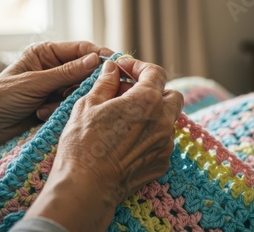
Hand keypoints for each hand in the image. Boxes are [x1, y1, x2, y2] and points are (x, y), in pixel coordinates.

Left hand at [0, 41, 112, 176]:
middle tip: (80, 92)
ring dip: (67, 100)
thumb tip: (95, 60)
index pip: (80, 49)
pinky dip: (61, 111)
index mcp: (45, 54)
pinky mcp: (55, 107)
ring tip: (45, 107)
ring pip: (79, 90)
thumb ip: (66, 73)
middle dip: (83, 83)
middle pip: (84, 71)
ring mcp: (55, 89)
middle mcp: (53, 69)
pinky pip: (71, 105)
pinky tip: (41, 114)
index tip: (115, 62)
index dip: (98, 55)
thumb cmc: (0, 98)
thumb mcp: (34, 82)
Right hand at [25, 58, 183, 231]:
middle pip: (171, 95)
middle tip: (128, 93)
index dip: (139, 67)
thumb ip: (106, 83)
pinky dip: (149, 135)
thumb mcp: (88, 105)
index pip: (155, 73)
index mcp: (147, 101)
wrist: (87, 186)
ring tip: (125, 118)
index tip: (124, 68)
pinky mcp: (161, 162)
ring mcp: (165, 144)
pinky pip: (162, 141)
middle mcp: (163, 121)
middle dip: (153, 90)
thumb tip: (112, 69)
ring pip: (167, 120)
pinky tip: (126, 140)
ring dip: (152, 114)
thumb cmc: (83, 144)